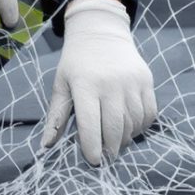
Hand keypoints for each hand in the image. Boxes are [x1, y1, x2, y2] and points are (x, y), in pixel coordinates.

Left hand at [41, 0, 157, 165]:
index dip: (92, 147)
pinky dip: (140, 127)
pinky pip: (148, 114)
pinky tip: (130, 128)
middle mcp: (111, 83)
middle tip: (105, 157)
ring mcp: (132, 82)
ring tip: (116, 142)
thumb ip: (55, 117)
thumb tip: (45, 147)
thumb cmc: (76, 63)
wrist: (101, 33)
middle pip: (115, 128)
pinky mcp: (146, 81)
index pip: (90, 124)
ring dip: (126, 139)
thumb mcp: (61, 85)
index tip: (93, 162)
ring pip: (133, 123)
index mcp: (85, 85)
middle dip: (111, 149)